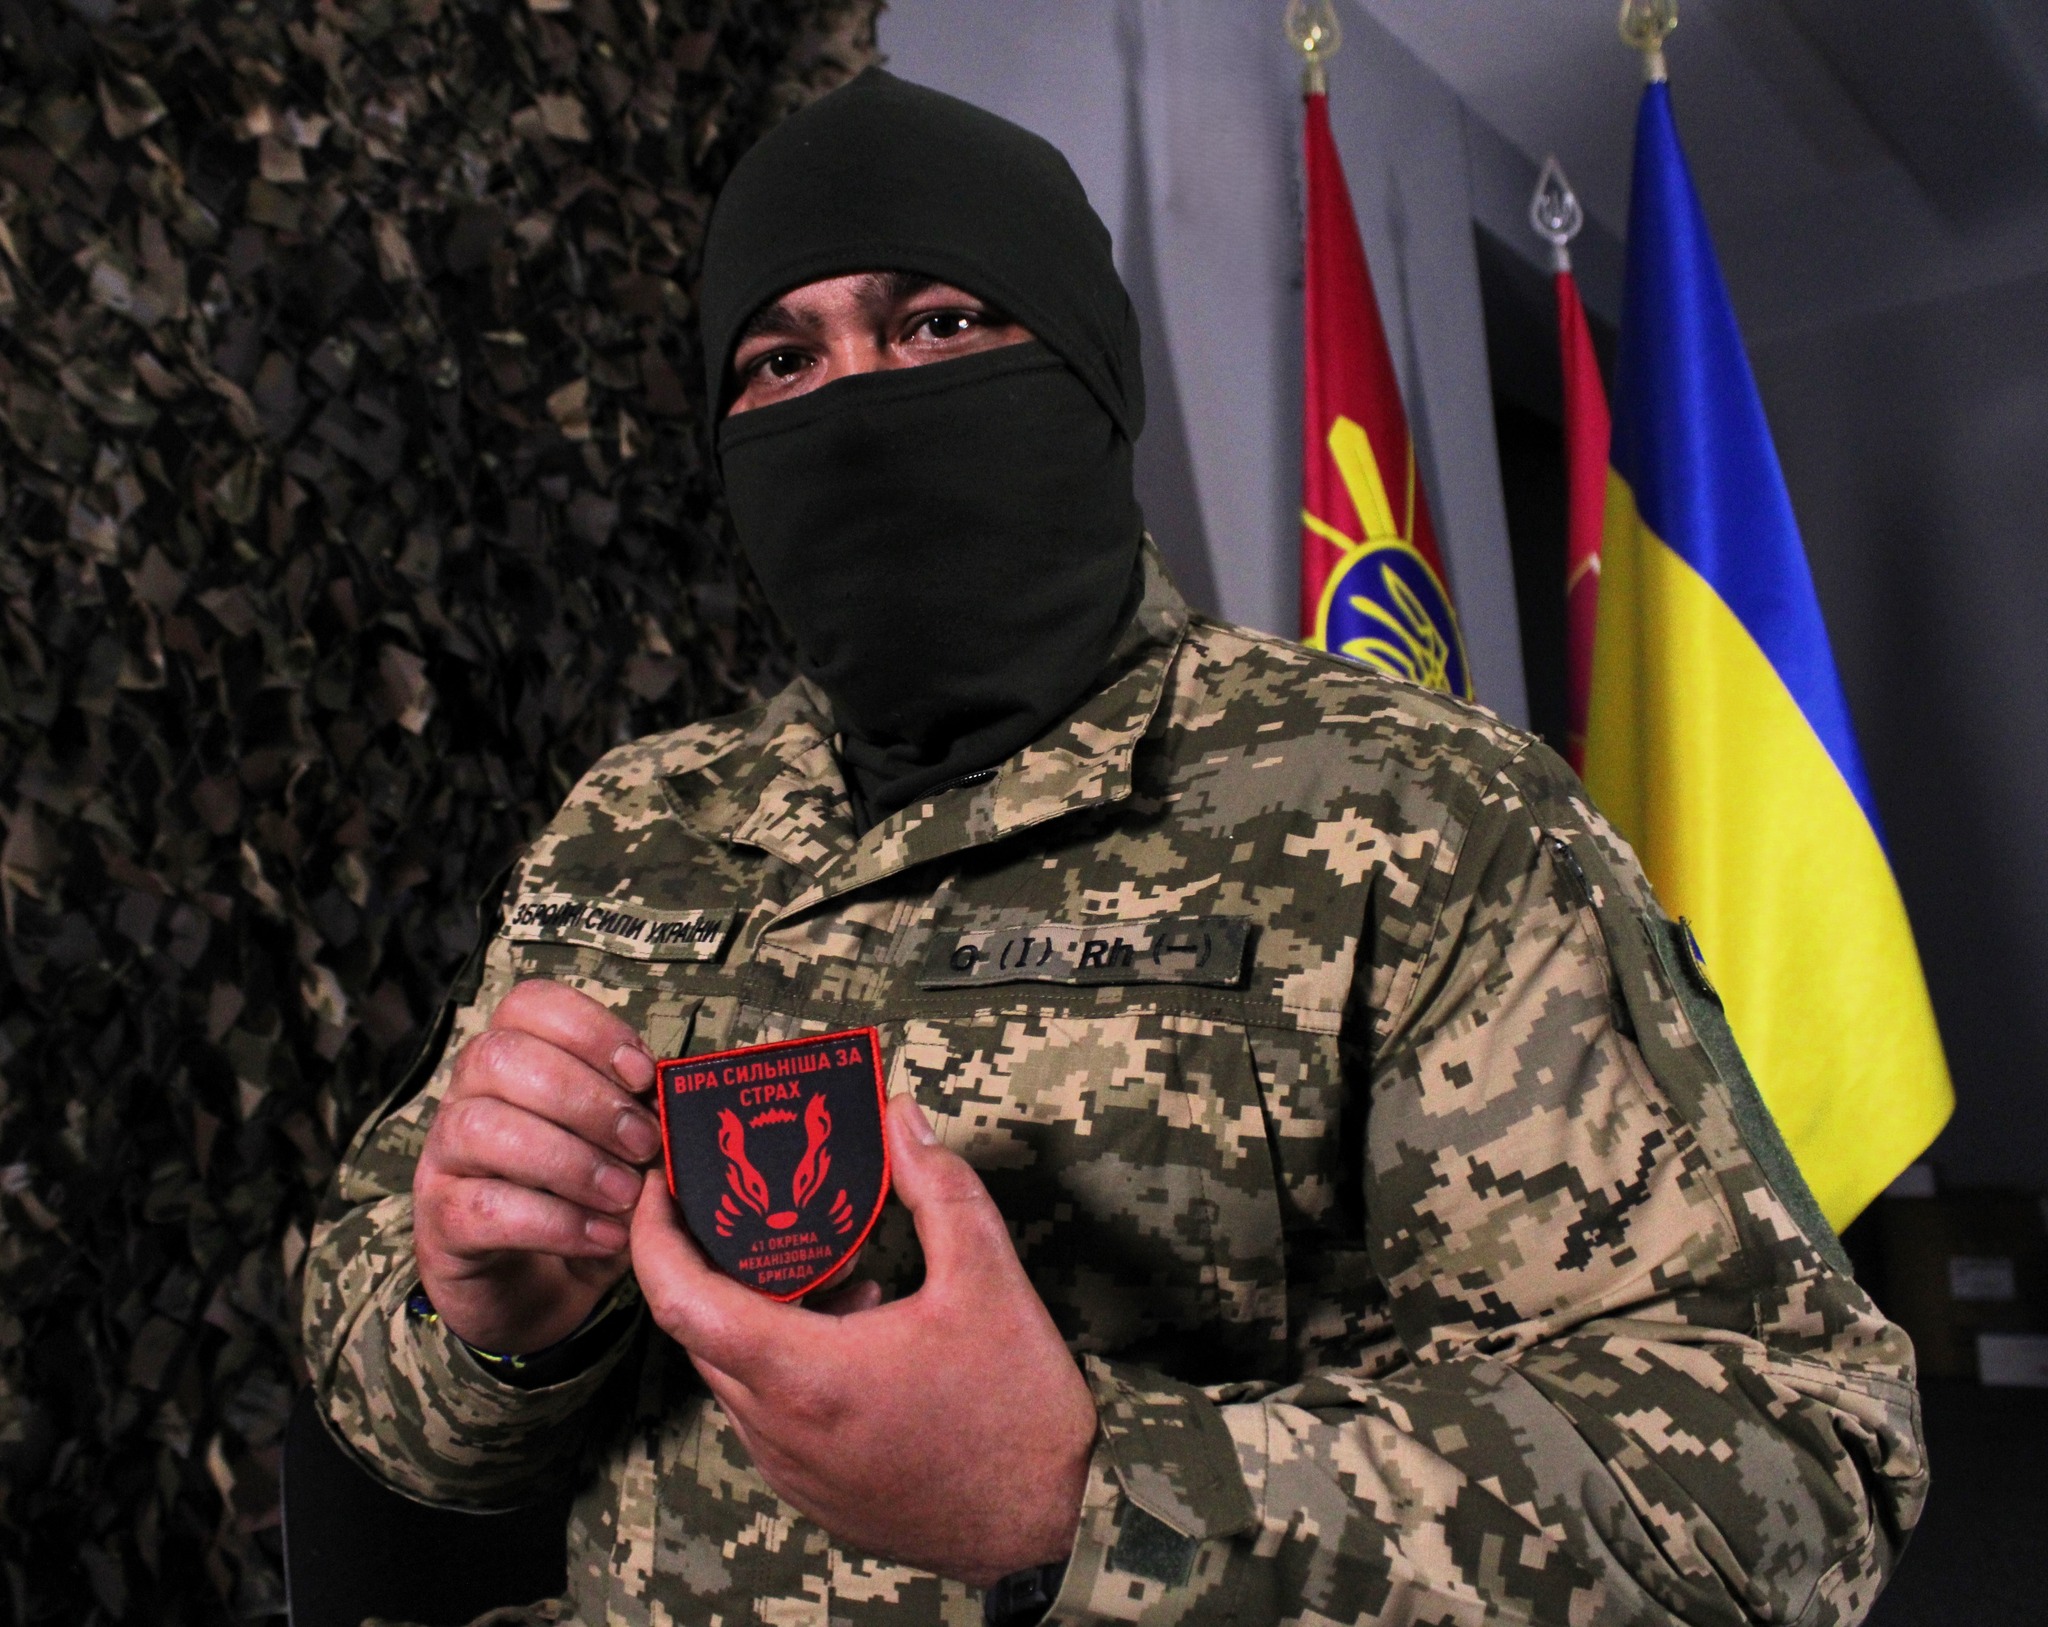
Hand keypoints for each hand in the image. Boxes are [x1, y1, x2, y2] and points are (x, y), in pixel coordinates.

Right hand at [414, 979, 661, 1353]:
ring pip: (482, 1126)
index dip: (588, 1029)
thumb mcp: (622, 1152)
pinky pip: (483, 1206)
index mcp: (513, 1060)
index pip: (529, 1005)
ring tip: (625, 1195)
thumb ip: (640, 1115)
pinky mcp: (439, 1222)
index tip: (642, 1073)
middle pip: (502, 1058)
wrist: (536, 1292)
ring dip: (570, 1160)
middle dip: (586, 1098)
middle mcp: (468, 1097)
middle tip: (644, 1144)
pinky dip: (554, 1221)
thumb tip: (675, 1095)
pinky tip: (602, 1236)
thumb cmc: (584, 1200)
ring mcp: (444, 1158)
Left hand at [630, 1094, 1095, 1585]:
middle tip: (752, 1202)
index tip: (660, 1186)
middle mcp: (778, 1428)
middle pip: (701, 1329)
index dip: (653, 1236)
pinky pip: (767, 1409)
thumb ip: (940, 1188)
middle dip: (714, 1259)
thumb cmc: (1017, 1413)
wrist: (1046, 1529)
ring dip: (759, 1310)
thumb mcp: (989, 1279)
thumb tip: (901, 1117)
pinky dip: (785, 1355)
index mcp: (804, 1374)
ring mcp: (790, 1467)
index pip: (679, 1299)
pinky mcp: (812, 1489)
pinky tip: (858, 1323)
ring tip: (832, 1264)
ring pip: (735, 1370)